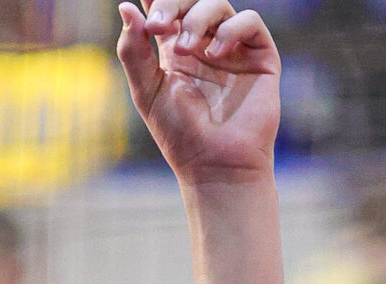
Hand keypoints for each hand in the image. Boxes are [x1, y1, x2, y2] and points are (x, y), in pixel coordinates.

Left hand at [117, 3, 280, 188]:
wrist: (216, 166)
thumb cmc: (180, 136)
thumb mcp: (147, 91)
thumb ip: (133, 51)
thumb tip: (126, 8)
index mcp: (175, 49)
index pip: (166, 7)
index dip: (158, 0)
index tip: (148, 10)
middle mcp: (204, 43)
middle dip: (172, 3)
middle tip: (157, 23)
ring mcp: (232, 48)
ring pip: (217, 4)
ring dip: (197, 18)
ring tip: (185, 48)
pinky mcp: (259, 56)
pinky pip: (249, 21)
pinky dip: (230, 30)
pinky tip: (215, 54)